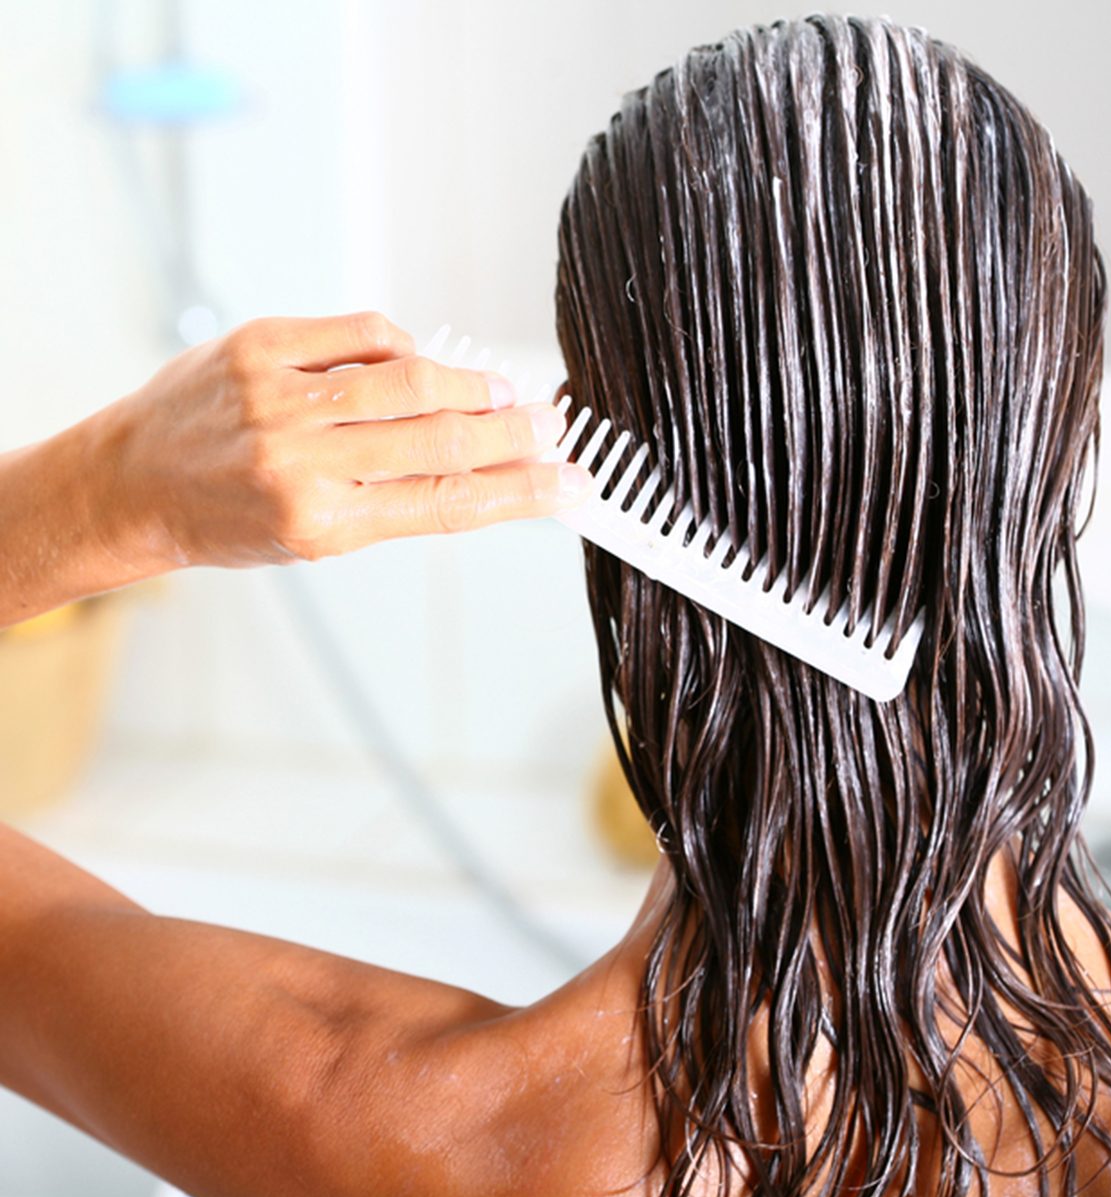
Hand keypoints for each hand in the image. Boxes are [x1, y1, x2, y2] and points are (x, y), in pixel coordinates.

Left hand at [98, 312, 590, 568]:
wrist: (131, 486)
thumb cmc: (226, 521)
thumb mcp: (317, 538)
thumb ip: (395, 502)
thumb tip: (479, 471)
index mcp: (323, 522)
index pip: (450, 505)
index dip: (523, 492)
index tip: (569, 484)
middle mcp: (302, 461)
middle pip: (442, 440)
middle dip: (515, 434)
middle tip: (553, 427)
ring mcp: (280, 397)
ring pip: (411, 380)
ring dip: (473, 386)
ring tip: (506, 393)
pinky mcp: (261, 345)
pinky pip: (361, 334)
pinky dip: (407, 347)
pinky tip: (425, 361)